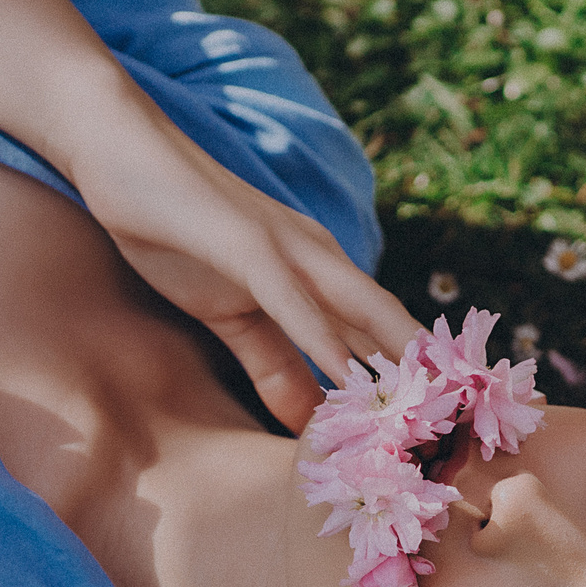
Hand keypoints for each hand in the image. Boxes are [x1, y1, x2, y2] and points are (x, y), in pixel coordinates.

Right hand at [66, 104, 420, 435]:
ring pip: (359, 309)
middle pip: (392, 323)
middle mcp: (318, 258)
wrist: (119, 151)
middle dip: (432, 378)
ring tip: (432, 417)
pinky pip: (291, 299)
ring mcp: (286, 248)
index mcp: (317, 275)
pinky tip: (345, 375)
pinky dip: (322, 338)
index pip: (382, 335)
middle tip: (466, 436)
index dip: (420, 382)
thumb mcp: (228, 315)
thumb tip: (305, 421)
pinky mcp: (245, 245)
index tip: (451, 434)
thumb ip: (271, 365)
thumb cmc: (176, 230)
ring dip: (396, 362)